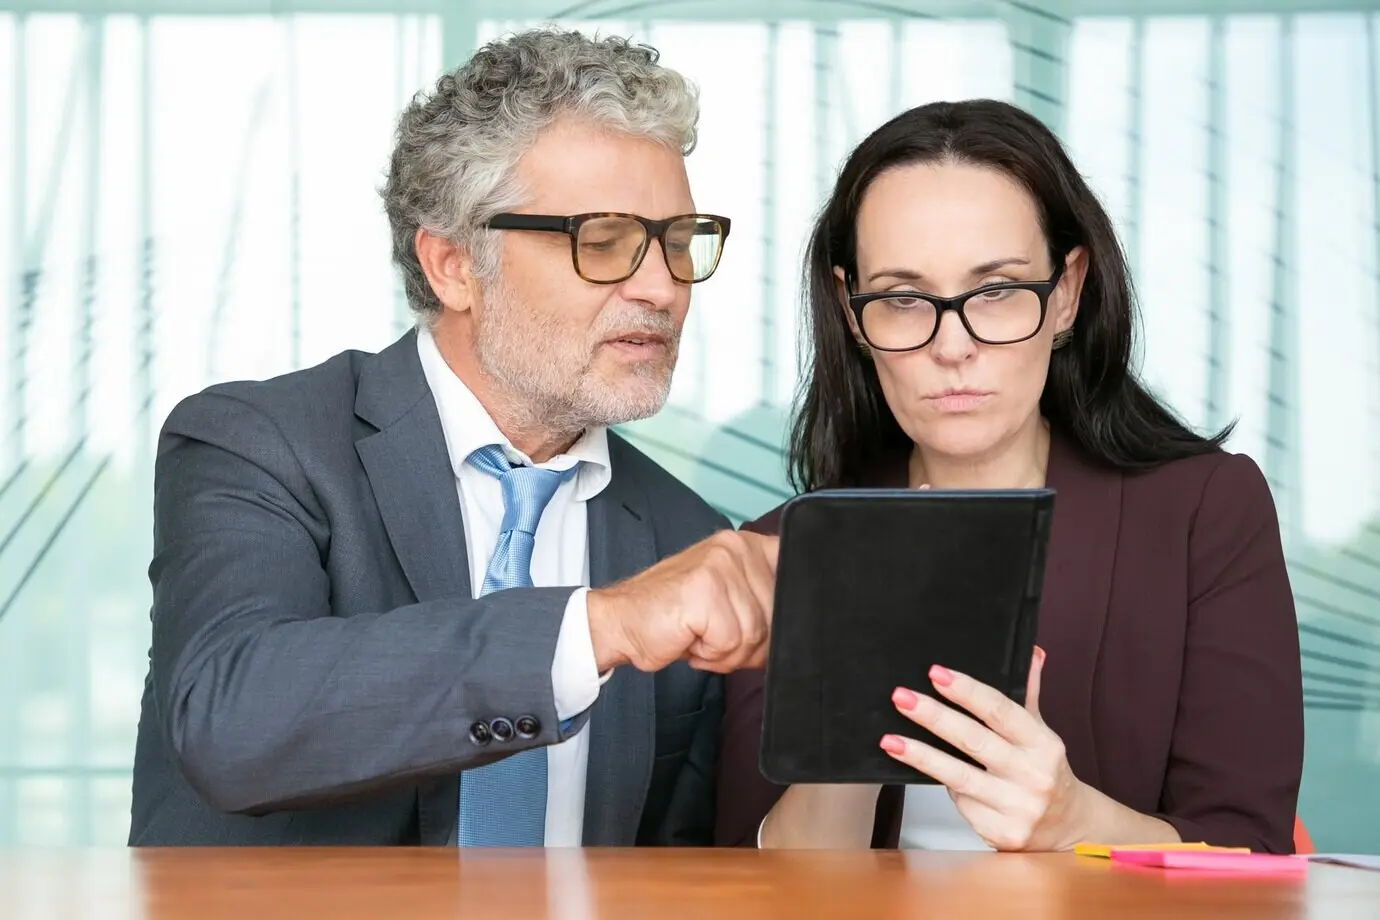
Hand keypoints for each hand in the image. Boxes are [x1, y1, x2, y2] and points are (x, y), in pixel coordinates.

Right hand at [586, 530, 777, 673]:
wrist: (621, 623)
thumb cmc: (673, 616)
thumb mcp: (728, 600)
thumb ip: (763, 601)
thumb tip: (800, 628)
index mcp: (746, 545)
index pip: (796, 574)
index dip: (787, 613)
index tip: (756, 622)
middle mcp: (736, 547)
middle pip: (777, 616)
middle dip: (750, 643)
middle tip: (715, 636)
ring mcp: (720, 566)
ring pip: (755, 634)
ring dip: (727, 652)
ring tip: (700, 637)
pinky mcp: (705, 591)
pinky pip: (731, 642)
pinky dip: (710, 654)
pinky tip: (690, 639)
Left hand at [880, 647, 1092, 850]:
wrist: (1067, 828)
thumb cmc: (1045, 772)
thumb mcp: (1041, 732)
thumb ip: (1028, 694)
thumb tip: (1030, 651)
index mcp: (1043, 744)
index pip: (1000, 710)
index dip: (967, 691)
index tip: (935, 673)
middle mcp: (1033, 775)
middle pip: (973, 740)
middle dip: (933, 716)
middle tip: (902, 698)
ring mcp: (1017, 807)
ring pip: (958, 776)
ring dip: (920, 756)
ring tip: (890, 740)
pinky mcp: (1000, 832)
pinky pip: (961, 803)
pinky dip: (942, 787)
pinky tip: (924, 774)